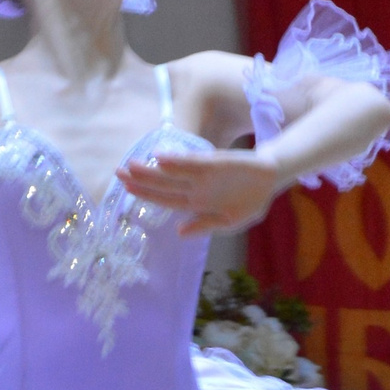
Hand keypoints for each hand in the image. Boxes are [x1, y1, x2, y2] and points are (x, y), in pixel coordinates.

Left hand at [117, 148, 282, 237]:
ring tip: (131, 165)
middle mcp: (195, 187)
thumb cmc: (249, 200)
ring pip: (173, 172)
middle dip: (140, 179)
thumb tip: (180, 232)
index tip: (125, 189)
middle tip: (117, 172)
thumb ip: (204, 225)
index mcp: (195, 202)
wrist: (272, 180)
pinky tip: (161, 158)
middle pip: (163, 184)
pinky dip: (178, 160)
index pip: (164, 199)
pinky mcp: (216, 163)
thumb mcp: (228, 221)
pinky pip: (194, 162)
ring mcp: (204, 174)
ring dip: (152, 169)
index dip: (145, 194)